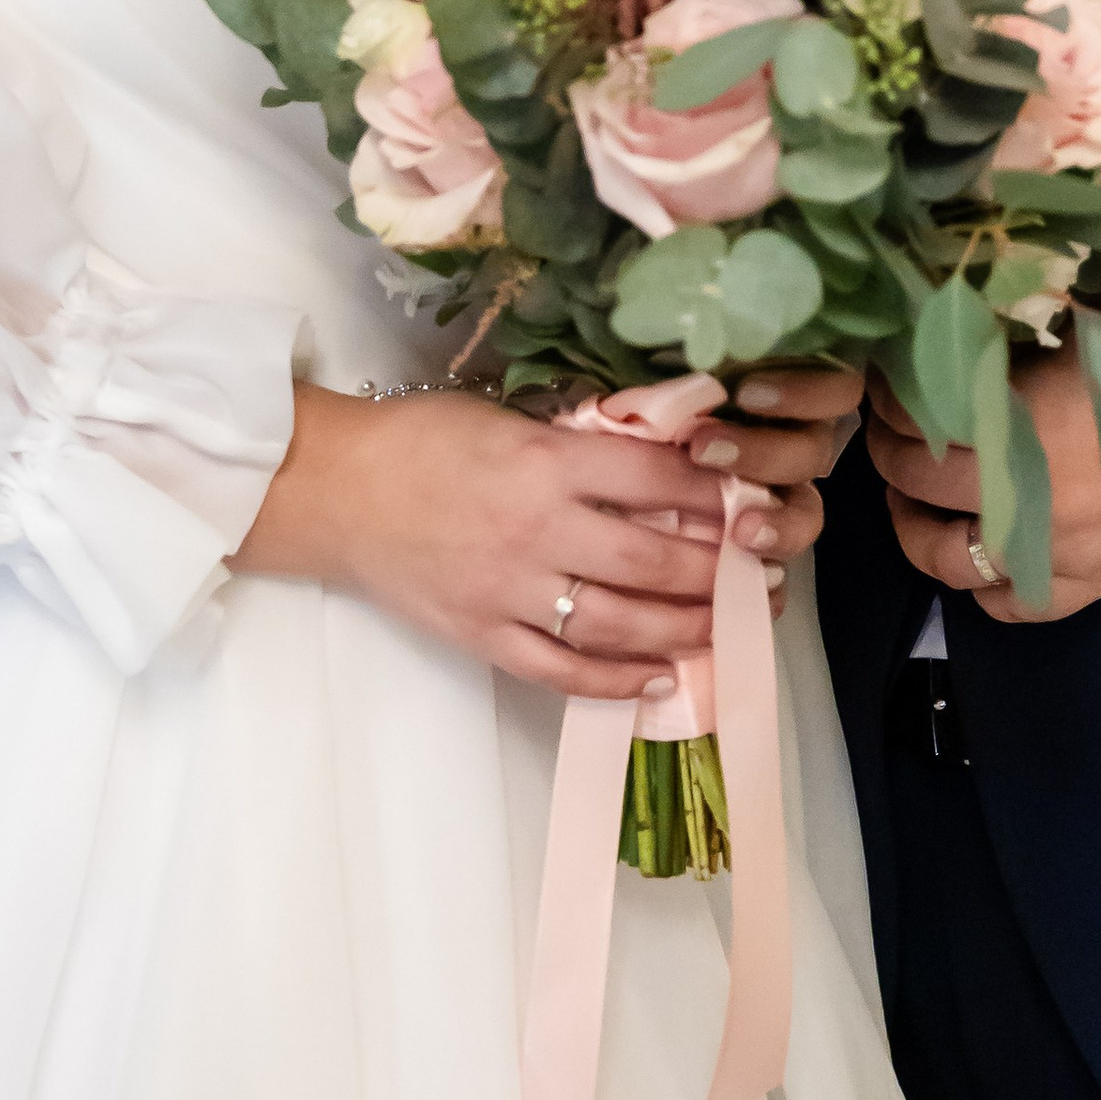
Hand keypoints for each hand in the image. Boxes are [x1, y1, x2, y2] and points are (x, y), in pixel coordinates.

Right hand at [231, 366, 852, 696]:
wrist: (335, 489)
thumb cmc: (421, 439)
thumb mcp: (509, 418)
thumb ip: (580, 446)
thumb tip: (663, 466)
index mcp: (545, 461)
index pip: (656, 481)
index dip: (717, 496)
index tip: (756, 505)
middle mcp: (536, 529)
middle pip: (652, 562)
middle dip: (721, 575)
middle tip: (765, 580)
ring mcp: (509, 590)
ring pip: (618, 624)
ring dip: (685, 631)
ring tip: (730, 630)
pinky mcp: (482, 634)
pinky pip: (561, 669)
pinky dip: (616, 681)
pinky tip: (660, 680)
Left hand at [868, 306, 1100, 623]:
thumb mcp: (1080, 320)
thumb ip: (1009, 330)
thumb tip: (948, 317)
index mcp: (1011, 424)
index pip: (911, 419)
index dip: (886, 399)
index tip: (883, 384)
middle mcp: (1020, 497)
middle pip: (916, 486)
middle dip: (890, 454)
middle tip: (891, 432)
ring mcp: (1055, 551)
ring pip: (947, 561)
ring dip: (919, 528)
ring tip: (918, 500)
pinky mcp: (1095, 584)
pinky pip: (1013, 606)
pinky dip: (983, 587)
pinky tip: (980, 556)